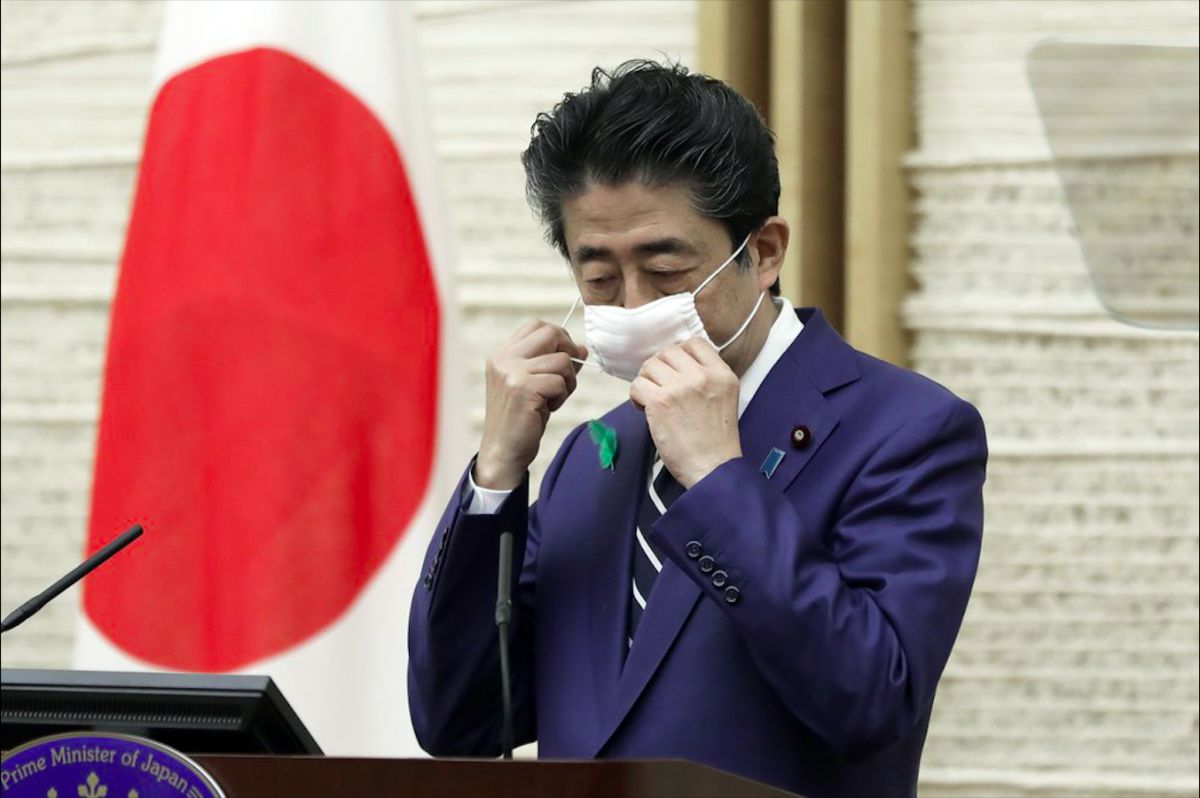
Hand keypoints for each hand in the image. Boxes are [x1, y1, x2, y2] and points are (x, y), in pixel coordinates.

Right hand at [475, 320, 587, 489]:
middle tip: (566, 376)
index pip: (537, 325)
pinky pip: (560, 381)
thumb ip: (553, 364)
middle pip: (550, 333)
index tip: (565, 358)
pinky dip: (562, 396)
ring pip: (562, 360)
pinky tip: (548, 408)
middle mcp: (503, 358)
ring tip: (554, 398)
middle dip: (568, 352)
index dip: (559, 338)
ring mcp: (511, 372)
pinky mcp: (523, 388)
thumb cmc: (521, 418)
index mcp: (502, 354)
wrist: (503, 451)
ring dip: (567, 381)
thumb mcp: (535, 384)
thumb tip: (581, 348)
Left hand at [629, 338, 741, 488]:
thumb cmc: (715, 441)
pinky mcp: (661, 402)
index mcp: (722, 374)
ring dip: (646, 381)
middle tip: (659, 386)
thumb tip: (675, 365)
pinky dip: (636, 396)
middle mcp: (703, 376)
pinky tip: (644, 409)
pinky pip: (637, 385)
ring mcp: (681, 388)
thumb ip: (707, 378)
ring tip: (651, 399)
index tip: (674, 371)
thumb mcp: (724, 399)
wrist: (713, 468)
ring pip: (650, 366)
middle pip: (668, 351)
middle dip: (659, 367)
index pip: (694, 343)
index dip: (679, 355)